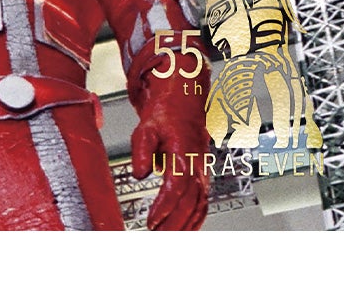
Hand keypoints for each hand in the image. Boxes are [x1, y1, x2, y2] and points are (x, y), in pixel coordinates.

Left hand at [131, 101, 209, 230]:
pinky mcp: (202, 176)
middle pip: (189, 201)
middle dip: (173, 222)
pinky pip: (203, 202)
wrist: (183, 105)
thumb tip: (140, 172)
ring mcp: (202, 172)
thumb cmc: (165, 115)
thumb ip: (142, 150)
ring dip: (185, 225)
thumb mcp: (146, 127)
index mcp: (183, 154)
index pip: (176, 186)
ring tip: (168, 237)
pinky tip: (186, 230)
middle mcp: (197, 166)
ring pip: (199, 205)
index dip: (165, 206)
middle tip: (157, 235)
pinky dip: (196, 219)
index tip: (152, 221)